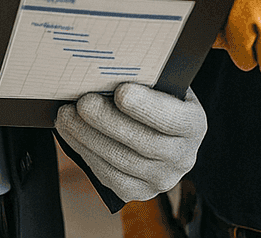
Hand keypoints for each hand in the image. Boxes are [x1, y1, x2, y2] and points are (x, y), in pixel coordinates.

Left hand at [55, 84, 204, 202]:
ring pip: (120, 161)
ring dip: (88, 137)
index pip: (172, 119)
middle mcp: (183, 157)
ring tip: (66, 116)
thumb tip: (111, 68)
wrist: (160, 132)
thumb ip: (147, 80)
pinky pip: (109, 177)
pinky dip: (86, 154)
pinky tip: (72, 135)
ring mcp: (161, 179)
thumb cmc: (156, 98)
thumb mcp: (163, 85)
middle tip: (82, 102)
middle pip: (142, 142)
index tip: (121, 91)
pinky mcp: (138, 192)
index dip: (146, 107)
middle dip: (107, 121)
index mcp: (194, 125)